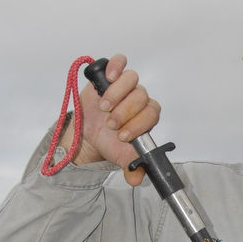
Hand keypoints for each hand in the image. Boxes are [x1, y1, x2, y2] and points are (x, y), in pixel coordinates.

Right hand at [61, 54, 161, 185]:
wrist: (90, 135)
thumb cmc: (109, 142)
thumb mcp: (121, 158)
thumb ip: (132, 167)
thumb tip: (137, 179)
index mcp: (146, 117)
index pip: (152, 113)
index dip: (139, 122)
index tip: (123, 134)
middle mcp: (139, 99)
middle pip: (141, 96)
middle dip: (125, 112)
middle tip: (111, 124)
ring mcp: (125, 86)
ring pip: (131, 80)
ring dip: (117, 94)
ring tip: (104, 108)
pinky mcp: (110, 75)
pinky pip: (120, 62)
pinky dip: (115, 66)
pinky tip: (108, 78)